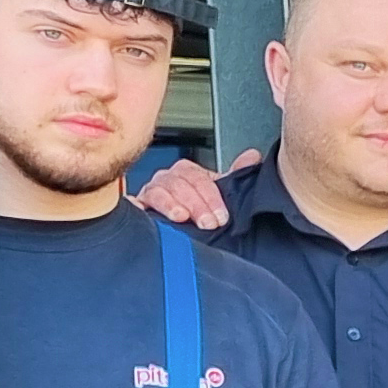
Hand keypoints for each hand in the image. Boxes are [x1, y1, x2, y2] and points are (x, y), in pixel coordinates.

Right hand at [133, 150, 251, 229]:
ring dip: (172, 205)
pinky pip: (135, 204)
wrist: (181, 230)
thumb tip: (252, 156)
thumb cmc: (200, 211)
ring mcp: (150, 193)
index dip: (211, 197)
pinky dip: (141, 208)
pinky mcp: (137, 207)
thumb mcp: (220, 195)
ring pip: (158, 191)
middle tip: (208, 223)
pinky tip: (148, 216)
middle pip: (178, 183)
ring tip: (182, 218)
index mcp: (187, 174)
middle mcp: (167, 180)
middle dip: (196, 204)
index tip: (222, 217)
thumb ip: (236, 176)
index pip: (198, 177)